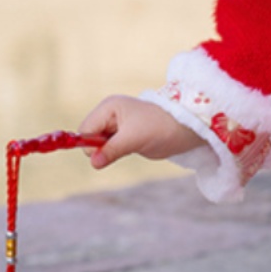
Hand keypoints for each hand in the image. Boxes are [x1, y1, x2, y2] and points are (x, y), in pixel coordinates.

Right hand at [80, 96, 197, 169]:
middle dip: (100, 148)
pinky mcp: (123, 137)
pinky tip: (131, 149)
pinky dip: (116, 153)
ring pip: (98, 145)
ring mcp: (116, 126)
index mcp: (108, 107)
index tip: (104, 152)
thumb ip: (111, 150)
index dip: (90, 143)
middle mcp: (109, 114)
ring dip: (109, 151)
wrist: (185, 129)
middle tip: (121, 148)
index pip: (85, 129)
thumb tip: (93, 163)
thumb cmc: (160, 128)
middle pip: (89, 137)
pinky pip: (109, 148)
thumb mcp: (134, 139)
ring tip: (130, 147)